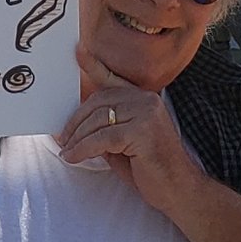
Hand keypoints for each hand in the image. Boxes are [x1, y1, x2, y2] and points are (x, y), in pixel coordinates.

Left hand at [57, 42, 207, 212]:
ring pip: (98, 120)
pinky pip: (102, 138)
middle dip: (76, 121)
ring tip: (67, 151)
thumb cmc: (150, 169)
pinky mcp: (142, 131)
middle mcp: (146, 100)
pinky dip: (83, 148)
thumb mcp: (124, 143)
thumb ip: (106, 129)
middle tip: (62, 138)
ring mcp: (146, 114)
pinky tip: (74, 157)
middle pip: (99, 102)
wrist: (178, 189)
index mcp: (144, 99)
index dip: (95, 66)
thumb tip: (74, 128)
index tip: (78, 52)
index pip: (114, 80)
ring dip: (77, 138)